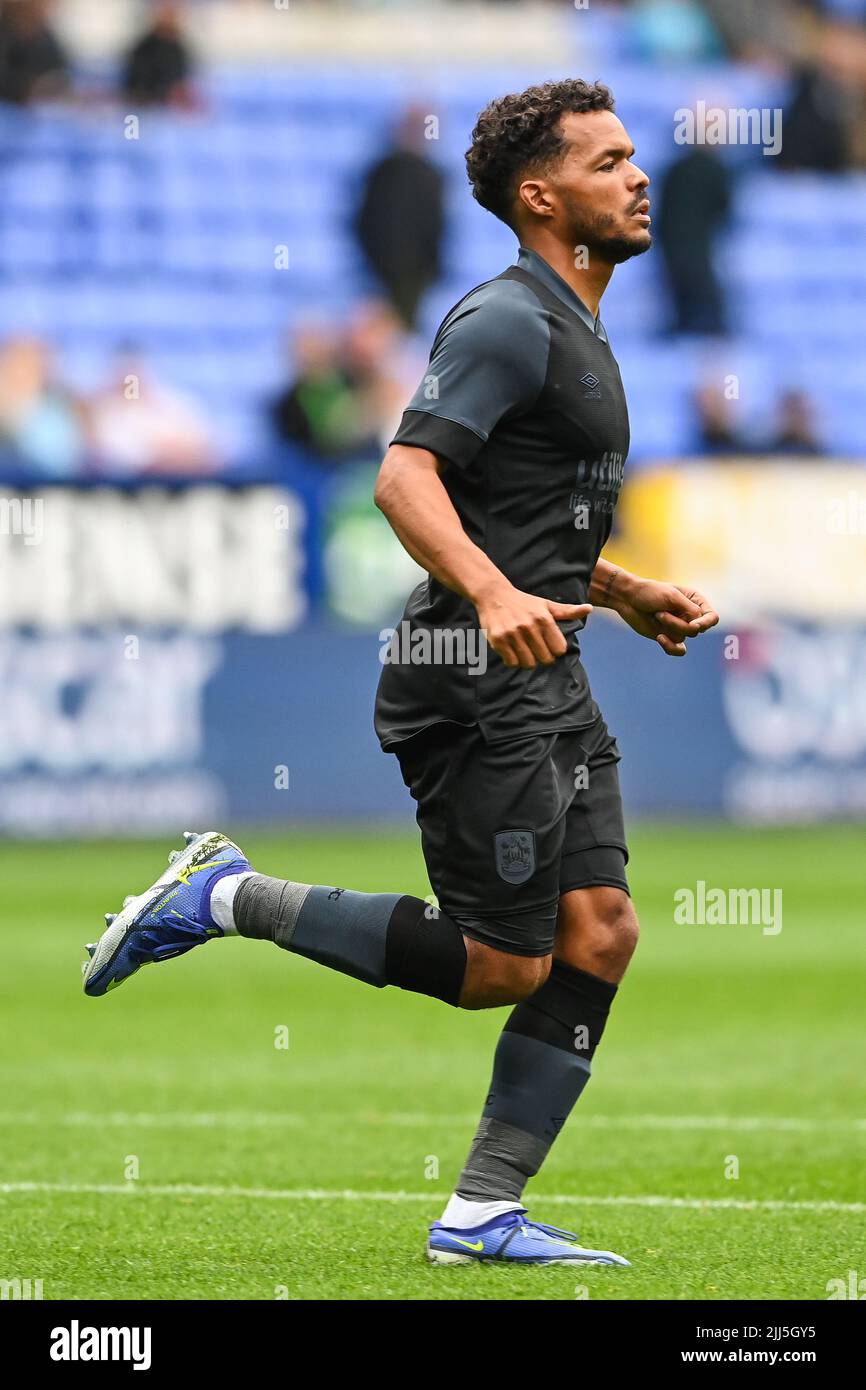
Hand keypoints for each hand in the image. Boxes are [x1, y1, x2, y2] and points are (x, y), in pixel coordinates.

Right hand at [475, 583, 591, 668]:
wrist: (494, 595)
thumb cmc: (524, 602)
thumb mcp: (546, 605)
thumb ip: (568, 611)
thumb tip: (589, 609)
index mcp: (544, 618)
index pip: (559, 649)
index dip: (555, 650)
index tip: (548, 644)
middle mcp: (529, 626)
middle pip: (545, 659)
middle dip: (542, 657)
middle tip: (535, 648)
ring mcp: (513, 634)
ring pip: (528, 663)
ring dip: (527, 661)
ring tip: (524, 650)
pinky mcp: (498, 640)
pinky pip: (511, 662)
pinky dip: (513, 660)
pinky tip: (512, 650)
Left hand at [613, 578, 718, 656]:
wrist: (628, 599)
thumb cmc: (649, 592)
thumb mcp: (672, 597)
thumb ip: (690, 610)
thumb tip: (698, 626)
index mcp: (695, 600)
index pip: (712, 617)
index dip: (706, 623)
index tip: (694, 625)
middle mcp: (690, 615)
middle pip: (697, 629)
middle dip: (677, 622)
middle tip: (660, 612)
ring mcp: (680, 626)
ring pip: (685, 637)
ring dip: (669, 627)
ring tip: (656, 615)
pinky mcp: (669, 637)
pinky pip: (679, 650)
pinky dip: (671, 647)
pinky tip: (659, 638)